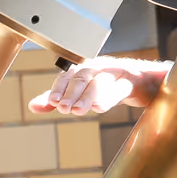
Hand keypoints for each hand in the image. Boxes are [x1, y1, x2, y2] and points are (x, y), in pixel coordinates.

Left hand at [28, 57, 166, 115]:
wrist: (143, 82)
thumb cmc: (109, 87)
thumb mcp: (83, 93)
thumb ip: (60, 99)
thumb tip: (33, 106)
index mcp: (85, 69)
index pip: (69, 75)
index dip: (59, 87)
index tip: (52, 102)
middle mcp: (99, 67)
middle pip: (83, 77)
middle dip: (71, 93)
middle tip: (63, 108)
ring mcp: (116, 72)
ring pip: (100, 81)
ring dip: (87, 96)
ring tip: (78, 111)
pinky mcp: (132, 81)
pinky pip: (120, 87)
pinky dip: (108, 97)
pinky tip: (99, 108)